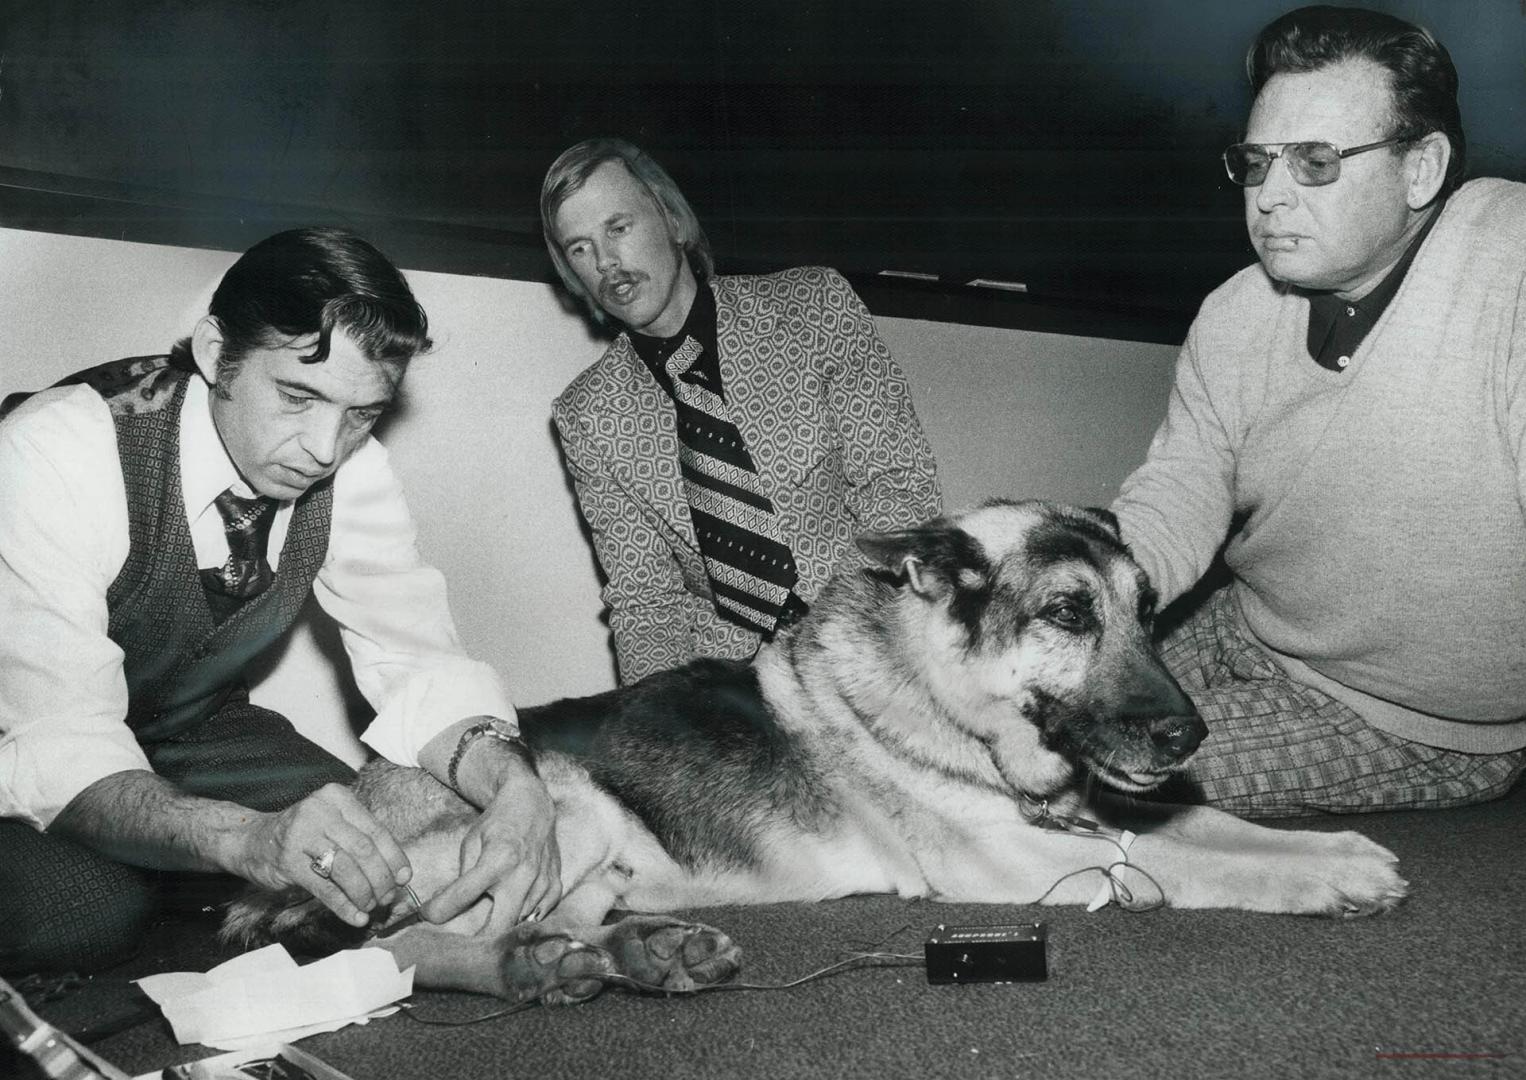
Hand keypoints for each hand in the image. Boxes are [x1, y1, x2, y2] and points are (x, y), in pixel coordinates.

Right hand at [233, 783, 411, 927]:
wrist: (251, 841)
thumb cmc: (303, 834)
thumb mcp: (332, 825)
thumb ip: (362, 840)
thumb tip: (398, 873)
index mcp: (337, 798)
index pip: (376, 831)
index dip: (394, 858)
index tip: (405, 878)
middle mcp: (320, 811)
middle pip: (364, 851)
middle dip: (381, 879)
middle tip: (387, 897)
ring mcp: (301, 835)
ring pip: (347, 869)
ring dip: (364, 893)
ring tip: (370, 906)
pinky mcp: (288, 862)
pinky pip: (325, 888)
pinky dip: (344, 906)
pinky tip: (356, 917)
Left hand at [421, 764, 560, 933]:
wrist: (533, 804)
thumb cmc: (498, 822)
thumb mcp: (472, 842)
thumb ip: (463, 876)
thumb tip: (447, 906)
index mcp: (496, 860)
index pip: (461, 897)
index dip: (438, 910)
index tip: (428, 915)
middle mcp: (522, 874)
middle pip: (499, 927)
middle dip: (479, 939)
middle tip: (465, 938)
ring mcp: (541, 882)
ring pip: (519, 923)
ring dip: (503, 921)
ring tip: (492, 910)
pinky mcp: (555, 885)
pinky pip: (539, 914)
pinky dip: (525, 914)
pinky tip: (516, 902)